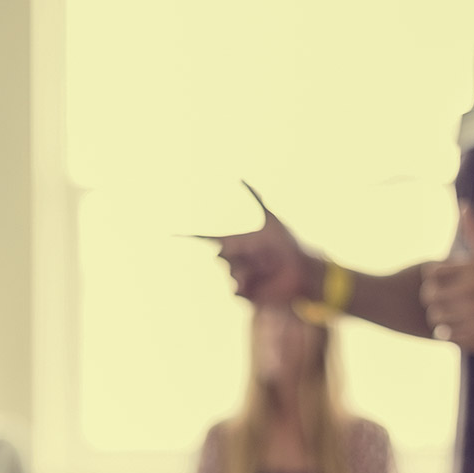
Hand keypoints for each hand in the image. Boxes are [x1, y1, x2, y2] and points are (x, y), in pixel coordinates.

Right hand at [198, 182, 324, 305]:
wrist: (303, 271)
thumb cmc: (289, 245)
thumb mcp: (272, 219)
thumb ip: (257, 199)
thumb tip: (240, 178)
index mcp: (235, 243)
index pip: (206, 240)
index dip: (187, 238)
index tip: (170, 235)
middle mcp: (233, 260)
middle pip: (220, 257)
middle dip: (241, 253)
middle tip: (263, 253)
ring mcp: (237, 276)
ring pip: (231, 273)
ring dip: (251, 269)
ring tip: (269, 268)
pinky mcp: (245, 294)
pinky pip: (236, 290)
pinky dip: (250, 285)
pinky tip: (265, 281)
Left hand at [419, 206, 473, 356]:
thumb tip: (463, 205)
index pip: (432, 273)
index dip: (436, 278)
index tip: (447, 282)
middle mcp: (473, 292)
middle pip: (429, 296)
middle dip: (435, 298)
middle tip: (448, 300)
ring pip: (435, 317)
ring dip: (442, 317)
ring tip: (457, 314)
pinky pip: (447, 335)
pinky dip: (452, 333)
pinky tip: (465, 326)